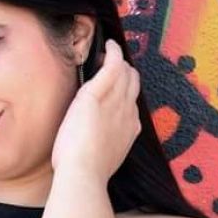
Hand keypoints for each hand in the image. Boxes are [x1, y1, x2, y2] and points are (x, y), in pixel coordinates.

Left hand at [50, 39, 141, 181]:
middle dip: (125, 73)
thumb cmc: (86, 173)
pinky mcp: (98, 94)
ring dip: (119, 61)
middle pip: (134, 84)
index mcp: (129, 130)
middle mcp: (127, 113)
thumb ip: (106, 147)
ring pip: (126, 73)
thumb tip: (97, 145)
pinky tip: (109, 44)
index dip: (124, 94)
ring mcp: (115, 102)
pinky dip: (113, 51)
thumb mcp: (103, 159)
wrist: (83, 173)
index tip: (113, 90)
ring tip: (108, 54)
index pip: (131, 104)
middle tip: (110, 67)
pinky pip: (113, 64)